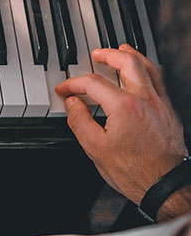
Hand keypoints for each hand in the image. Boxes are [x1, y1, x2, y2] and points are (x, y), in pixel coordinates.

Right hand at [56, 44, 187, 210]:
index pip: (94, 83)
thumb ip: (79, 120)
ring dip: (132, 56)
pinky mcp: (169, 111)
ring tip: (121, 50)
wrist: (164, 185)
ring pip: (148, 67)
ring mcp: (161, 103)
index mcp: (124, 106)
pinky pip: (158, 80)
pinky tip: (140, 74)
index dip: (74, 83)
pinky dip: (146, 70)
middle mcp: (145, 99)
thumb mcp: (95, 148)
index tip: (65, 89)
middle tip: (96, 54)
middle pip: (127, 62)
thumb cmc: (133, 171)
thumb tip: (72, 104)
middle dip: (108, 55)